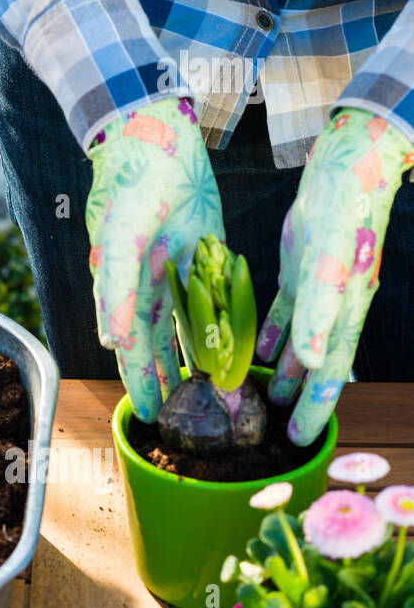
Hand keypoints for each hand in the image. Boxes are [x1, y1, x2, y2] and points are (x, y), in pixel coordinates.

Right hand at [86, 96, 223, 421]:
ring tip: (202, 391)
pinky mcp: (199, 249)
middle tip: (176, 416)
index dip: (138, 378)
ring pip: (183, 324)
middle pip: (155, 342)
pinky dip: (215, 320)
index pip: (128, 343)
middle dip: (163, 378)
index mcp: (120, 282)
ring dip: (191, 356)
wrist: (153, 132)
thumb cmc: (128, 182)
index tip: (148, 413)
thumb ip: (116, 289)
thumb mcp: (118, 235)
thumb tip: (111, 341)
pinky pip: (208, 294)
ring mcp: (173, 267)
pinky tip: (226, 342)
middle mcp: (145, 281)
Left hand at [256, 108, 413, 445]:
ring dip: (285, 370)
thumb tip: (312, 356)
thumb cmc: (343, 212)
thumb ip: (320, 308)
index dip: (317, 408)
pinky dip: (271, 331)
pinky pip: (284, 309)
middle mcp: (332, 307)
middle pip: (316, 365)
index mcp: (342, 312)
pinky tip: (259, 349)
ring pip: (300, 341)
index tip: (301, 440)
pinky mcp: (301, 268)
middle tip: (278, 431)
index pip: (329, 372)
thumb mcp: (327, 260)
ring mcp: (317, 288)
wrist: (348, 167)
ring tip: (265, 398)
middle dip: (300, 399)